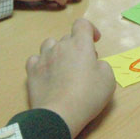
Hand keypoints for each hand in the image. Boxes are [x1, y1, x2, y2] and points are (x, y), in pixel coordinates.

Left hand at [26, 18, 115, 138]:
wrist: (59, 114)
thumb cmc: (88, 96)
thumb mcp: (108, 80)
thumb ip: (102, 65)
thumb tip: (93, 64)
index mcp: (80, 44)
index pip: (82, 24)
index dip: (90, 29)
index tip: (94, 41)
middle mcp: (60, 46)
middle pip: (68, 38)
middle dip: (76, 47)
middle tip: (83, 65)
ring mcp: (43, 58)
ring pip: (49, 45)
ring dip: (57, 51)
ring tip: (62, 66)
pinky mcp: (31, 71)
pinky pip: (35, 59)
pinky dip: (42, 63)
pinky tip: (47, 73)